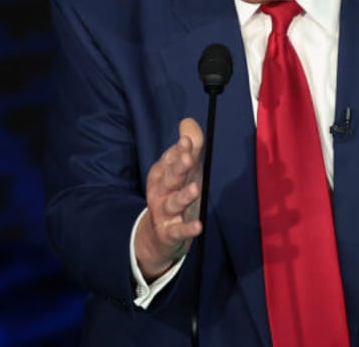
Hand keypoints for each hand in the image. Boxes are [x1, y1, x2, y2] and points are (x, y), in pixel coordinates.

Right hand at [134, 118, 203, 280]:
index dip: (177, 151)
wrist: (159, 236)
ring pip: (173, 203)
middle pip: (169, 178)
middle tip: (188, 158)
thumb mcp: (184, 170)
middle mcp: (160, 192)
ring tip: (195, 190)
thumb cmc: (175, 194)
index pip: (168, 160)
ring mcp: (164, 213)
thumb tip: (188, 122)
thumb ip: (189, 147)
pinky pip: (178, 231)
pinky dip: (187, 229)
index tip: (187, 141)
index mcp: (161, 174)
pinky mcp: (169, 233)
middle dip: (178, 168)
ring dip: (183, 196)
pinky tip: (198, 226)